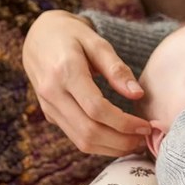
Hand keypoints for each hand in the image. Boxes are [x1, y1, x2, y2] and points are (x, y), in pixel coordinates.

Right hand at [23, 10, 149, 155]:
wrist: (38, 37)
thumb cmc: (72, 36)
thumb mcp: (97, 42)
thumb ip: (117, 69)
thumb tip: (138, 95)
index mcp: (65, 71)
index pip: (96, 109)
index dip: (124, 123)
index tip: (146, 125)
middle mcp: (53, 93)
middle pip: (88, 131)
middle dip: (121, 141)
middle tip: (144, 138)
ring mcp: (48, 106)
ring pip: (81, 140)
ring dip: (111, 148)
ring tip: (135, 142)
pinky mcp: (50, 114)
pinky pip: (75, 137)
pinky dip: (100, 144)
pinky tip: (119, 139)